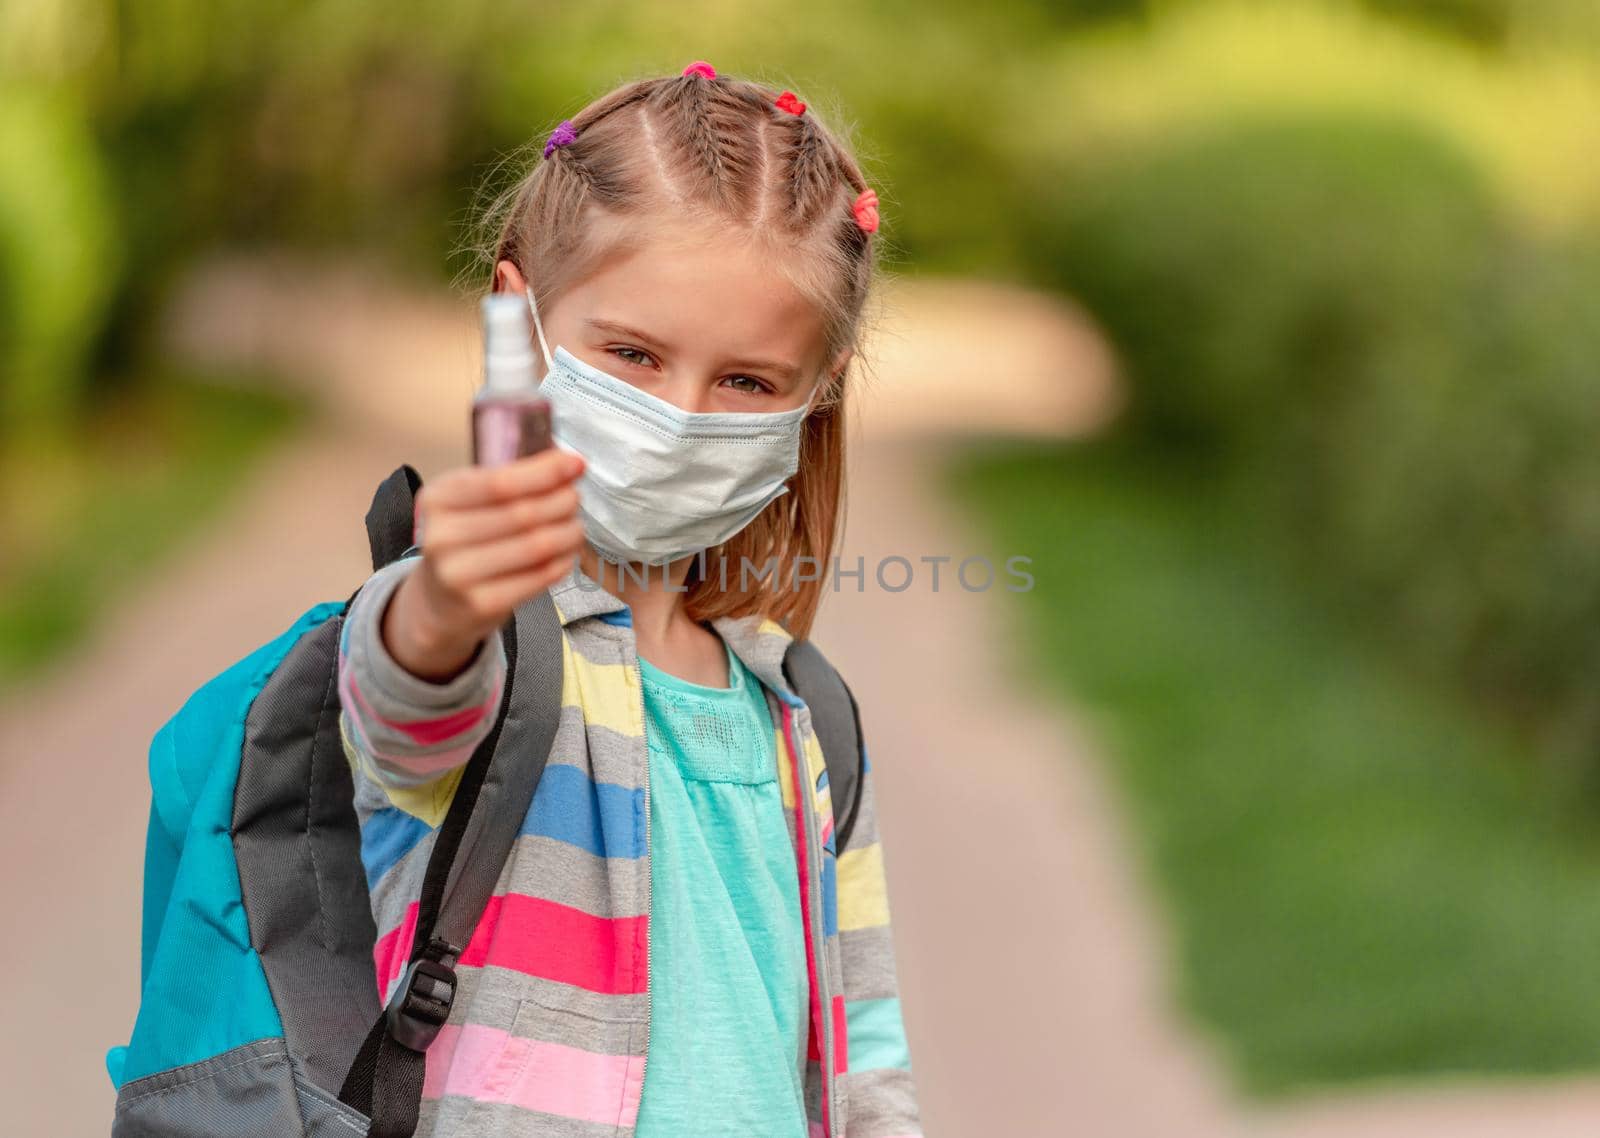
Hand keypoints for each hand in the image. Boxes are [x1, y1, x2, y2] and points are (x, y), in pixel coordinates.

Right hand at [382, 448, 585, 681]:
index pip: (500, 483)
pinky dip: (563, 561)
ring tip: (575, 525)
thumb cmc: (464, 541)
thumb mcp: (469, 502)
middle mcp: (442, 537)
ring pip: (537, 545)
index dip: (546, 472)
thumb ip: (512, 480)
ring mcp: (459, 574)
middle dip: (562, 501)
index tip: (576, 463)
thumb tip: (568, 463)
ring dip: (568, 531)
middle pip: (523, 513)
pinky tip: (566, 553)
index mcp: (437, 500)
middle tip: (575, 498)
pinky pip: (539, 577)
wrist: (438, 602)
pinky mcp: (482, 604)